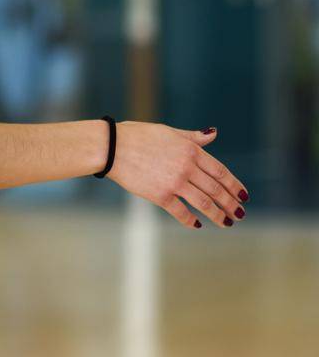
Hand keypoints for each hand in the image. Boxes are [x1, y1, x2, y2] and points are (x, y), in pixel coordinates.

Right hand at [108, 124, 248, 228]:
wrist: (111, 147)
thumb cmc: (138, 136)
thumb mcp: (169, 132)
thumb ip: (193, 137)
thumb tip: (213, 133)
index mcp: (191, 151)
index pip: (221, 172)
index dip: (235, 186)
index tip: (244, 196)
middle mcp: (187, 168)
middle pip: (216, 190)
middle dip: (231, 204)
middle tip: (240, 213)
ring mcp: (174, 183)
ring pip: (203, 203)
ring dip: (218, 215)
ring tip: (227, 222)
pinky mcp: (159, 195)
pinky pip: (180, 211)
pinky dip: (190, 219)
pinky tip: (197, 224)